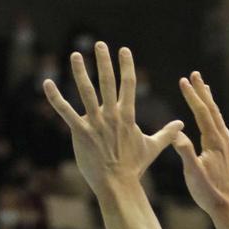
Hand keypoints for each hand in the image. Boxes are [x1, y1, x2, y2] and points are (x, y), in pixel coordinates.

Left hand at [44, 42, 183, 194]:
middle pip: (108, 82)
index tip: (123, 50)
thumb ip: (166, 133)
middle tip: (99, 44)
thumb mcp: (153, 147)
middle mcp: (112, 115)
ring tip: (76, 54)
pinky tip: (47, 83)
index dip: (126, 66)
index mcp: (128, 116)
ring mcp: (95, 123)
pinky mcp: (80, 132)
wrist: (118, 184)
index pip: (129, 84)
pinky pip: (65, 111)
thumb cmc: (134, 166)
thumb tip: (181, 124)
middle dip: (104, 61)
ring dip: (80, 72)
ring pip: (86, 92)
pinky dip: (55, 97)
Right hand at [170, 72, 228, 217]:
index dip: (192, 96)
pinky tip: (212, 117)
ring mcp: (227, 146)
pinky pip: (220, 126)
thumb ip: (185, 152)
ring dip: (209, 101)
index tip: (183, 80)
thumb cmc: (208, 193)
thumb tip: (177, 133)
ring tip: (204, 88)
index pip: (201, 112)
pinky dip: (214, 115)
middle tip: (194, 74)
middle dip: (202, 91)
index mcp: (214, 142)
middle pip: (212, 110)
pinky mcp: (228, 152)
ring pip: (217, 117)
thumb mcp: (193, 173)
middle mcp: (223, 140)